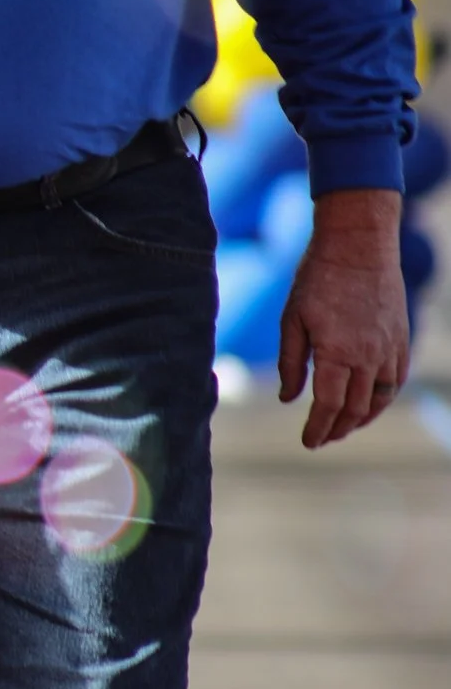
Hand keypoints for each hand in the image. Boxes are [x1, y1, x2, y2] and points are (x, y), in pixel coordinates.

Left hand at [278, 188, 409, 448]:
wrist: (359, 247)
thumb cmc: (317, 279)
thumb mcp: (291, 320)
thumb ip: (291, 363)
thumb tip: (288, 399)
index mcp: (337, 353)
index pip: (329, 405)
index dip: (318, 428)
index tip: (307, 441)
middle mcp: (369, 356)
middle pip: (356, 408)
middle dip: (337, 430)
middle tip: (321, 440)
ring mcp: (389, 349)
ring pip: (380, 399)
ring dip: (361, 419)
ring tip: (343, 428)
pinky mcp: (401, 340)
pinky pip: (396, 380)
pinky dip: (383, 399)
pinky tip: (369, 404)